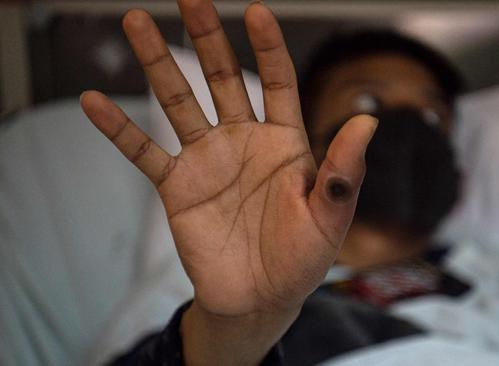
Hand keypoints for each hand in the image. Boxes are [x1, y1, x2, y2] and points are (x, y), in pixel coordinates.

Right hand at [81, 1, 375, 360]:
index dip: (268, 47)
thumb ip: (343, 171)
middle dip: (208, 38)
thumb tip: (368, 121)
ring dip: (158, 64)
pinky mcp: (178, 187)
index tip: (256, 10)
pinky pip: (144, 152)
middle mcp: (243, 142)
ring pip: (179, 103)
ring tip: (137, 22)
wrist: (261, 298)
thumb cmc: (302, 259)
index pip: (277, 82)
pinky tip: (94, 101)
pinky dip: (119, 129)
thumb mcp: (330, 216)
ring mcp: (207, 161)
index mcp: (284, 143)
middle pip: (222, 79)